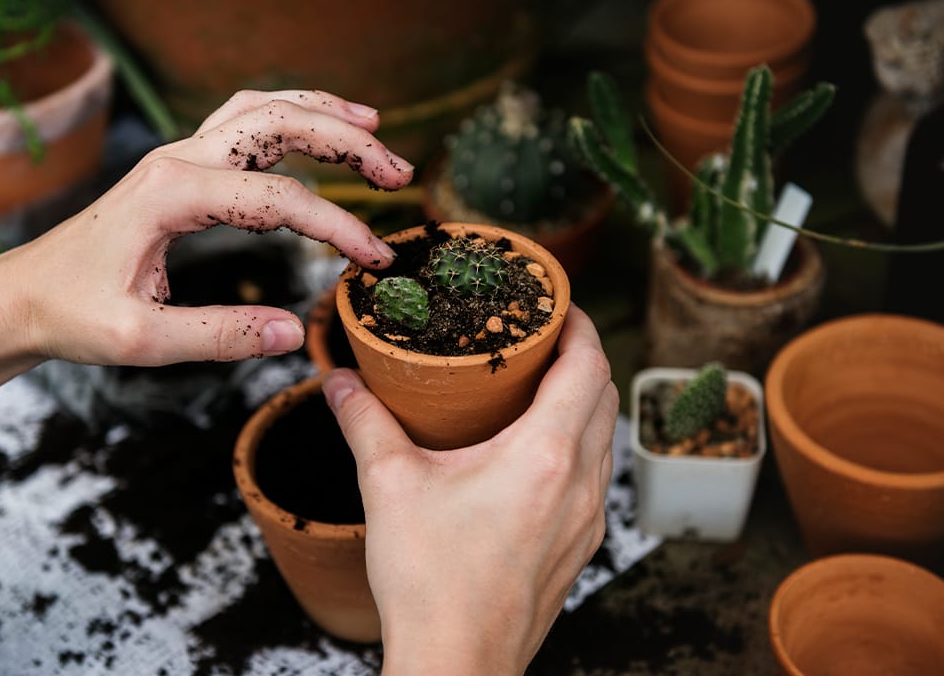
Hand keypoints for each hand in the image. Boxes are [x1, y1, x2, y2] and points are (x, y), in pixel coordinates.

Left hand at [0, 88, 414, 365]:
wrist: (20, 296)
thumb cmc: (71, 315)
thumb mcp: (142, 340)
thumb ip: (220, 336)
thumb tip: (293, 333)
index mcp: (171, 195)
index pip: (279, 200)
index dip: (338, 227)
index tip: (375, 260)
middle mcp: (177, 160)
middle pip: (279, 124)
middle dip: (347, 141)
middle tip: (399, 173)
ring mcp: (176, 157)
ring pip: (261, 110)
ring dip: (321, 114)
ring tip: (374, 127)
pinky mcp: (178, 168)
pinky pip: (241, 123)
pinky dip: (288, 118)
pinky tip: (316, 129)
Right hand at [323, 305, 616, 674]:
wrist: (456, 664)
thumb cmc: (430, 581)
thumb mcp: (388, 486)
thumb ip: (364, 422)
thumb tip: (339, 381)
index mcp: (545, 455)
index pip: (588, 365)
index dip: (580, 324)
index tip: (556, 304)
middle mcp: (581, 484)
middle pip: (605, 395)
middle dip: (581, 356)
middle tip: (539, 338)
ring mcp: (587, 520)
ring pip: (604, 438)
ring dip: (583, 402)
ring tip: (536, 388)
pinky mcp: (579, 548)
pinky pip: (595, 477)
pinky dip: (578, 445)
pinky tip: (534, 453)